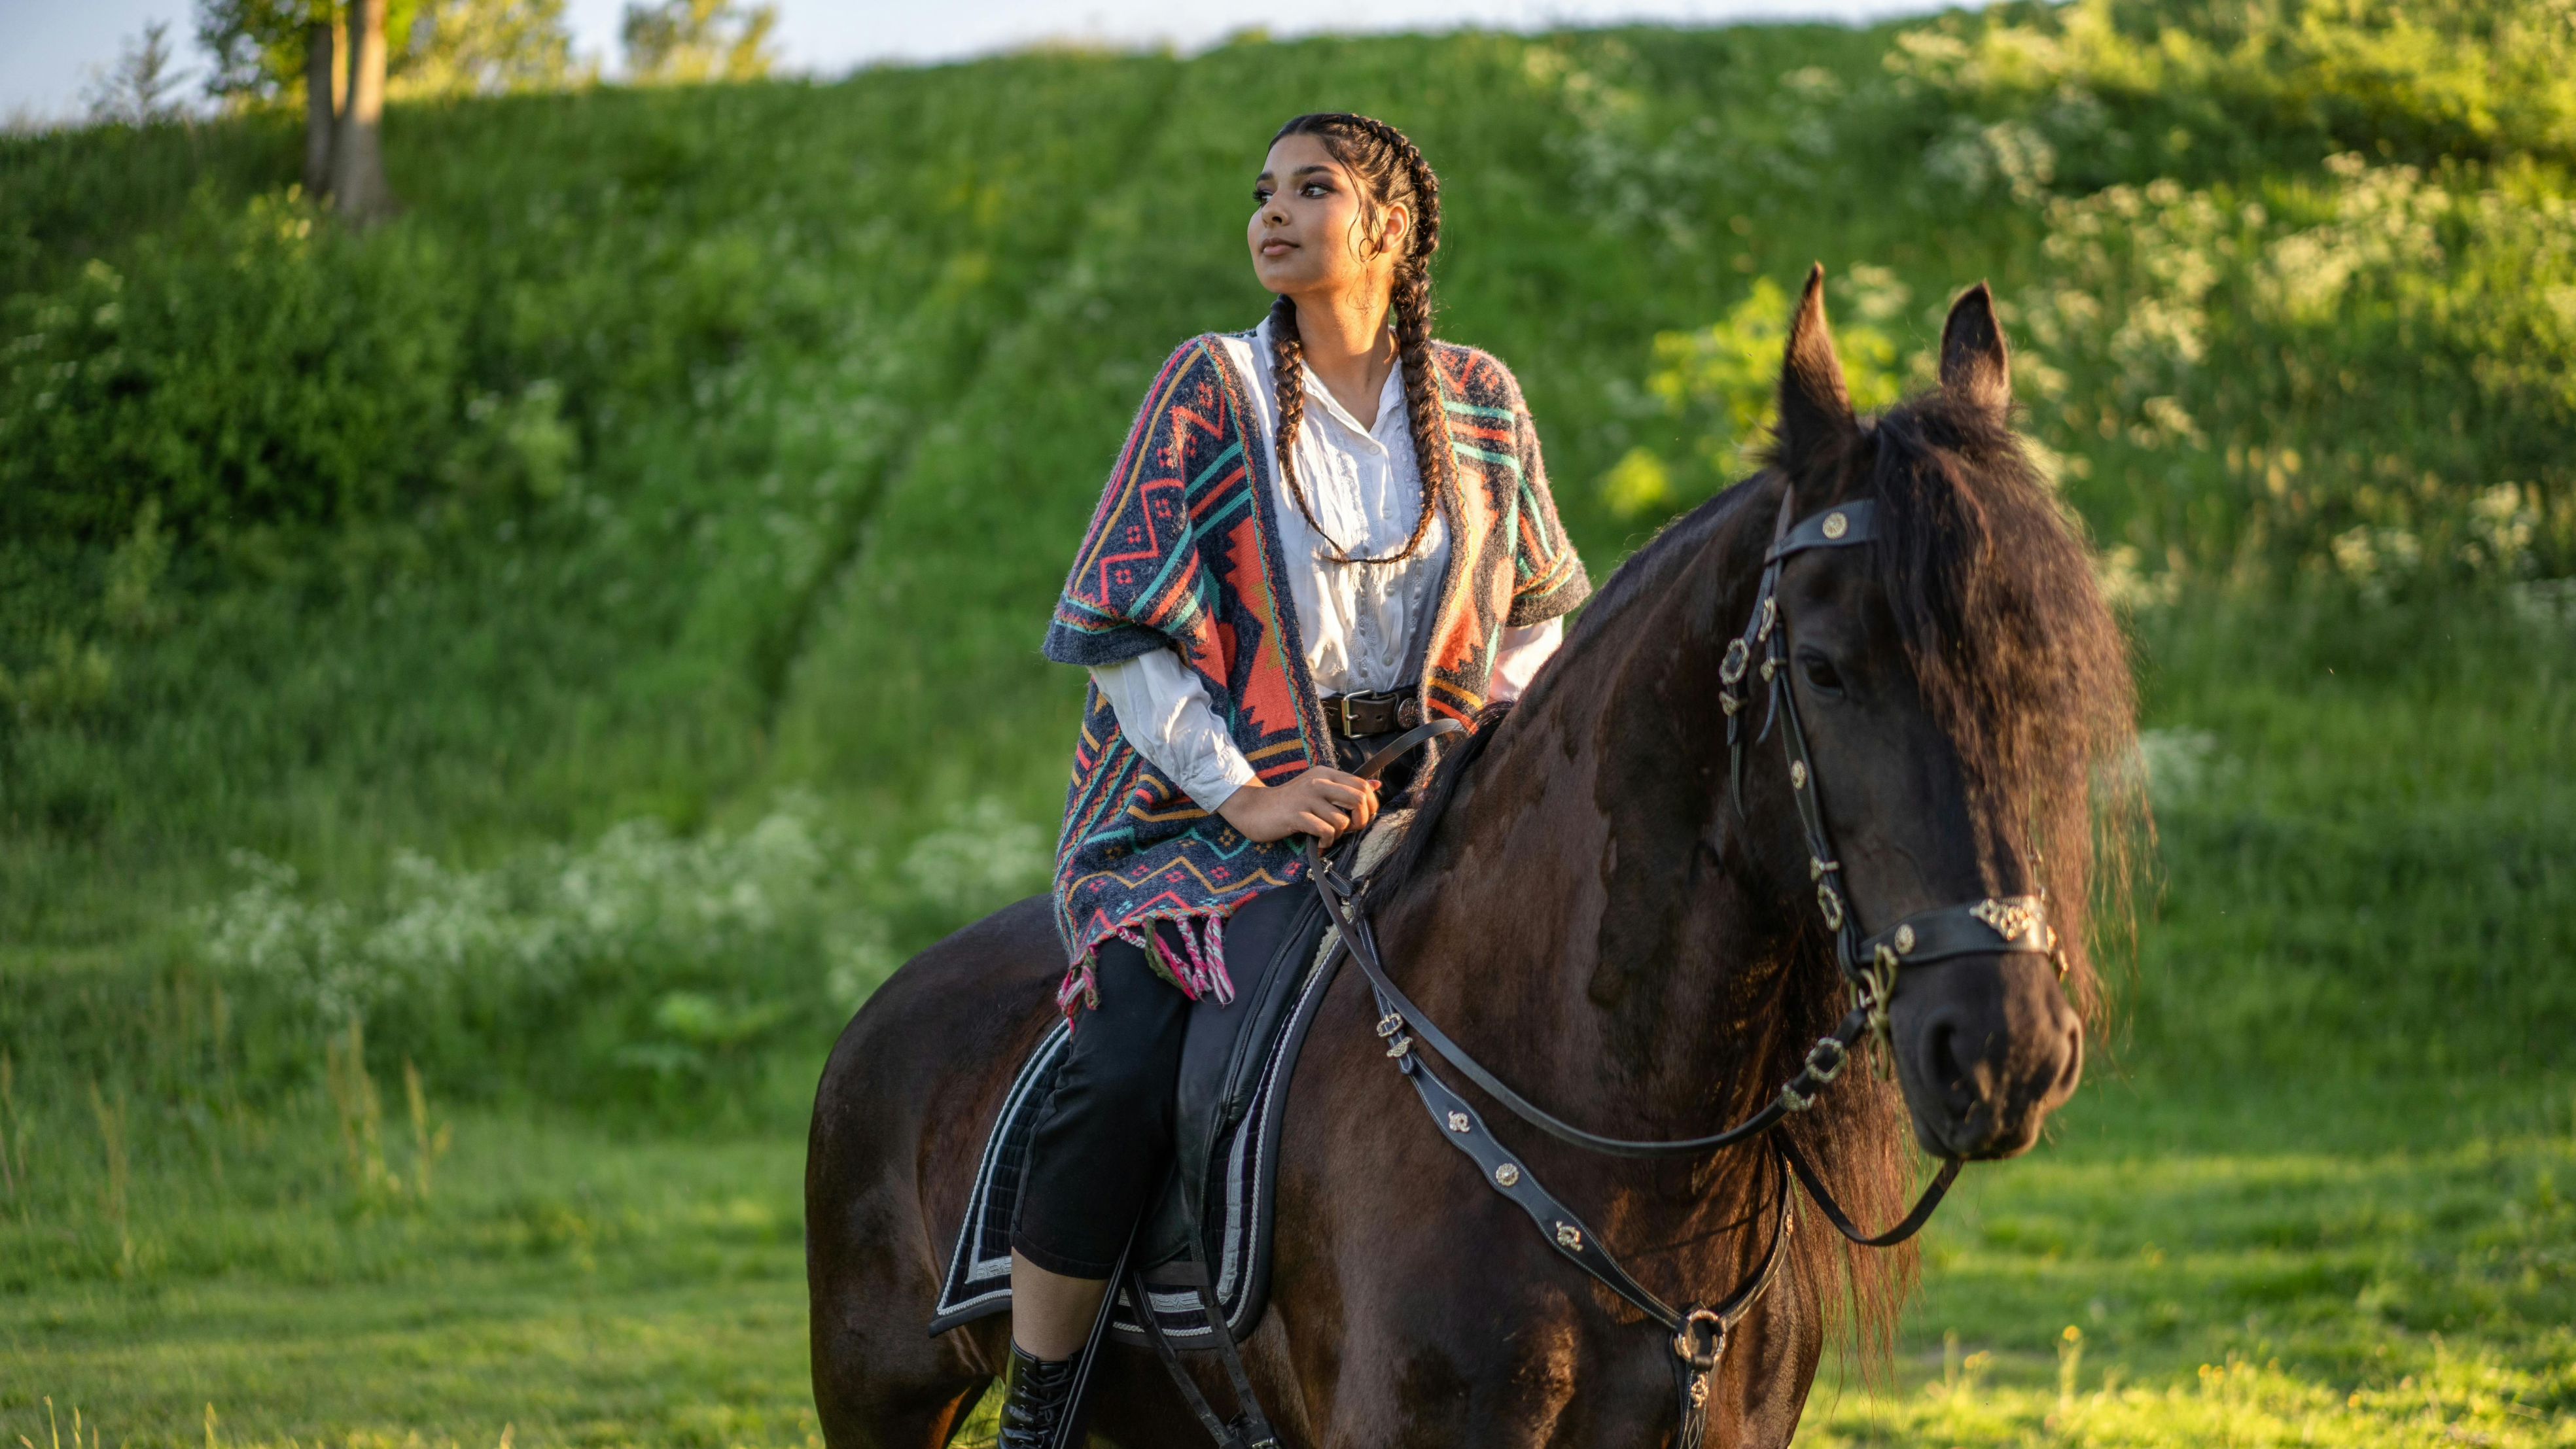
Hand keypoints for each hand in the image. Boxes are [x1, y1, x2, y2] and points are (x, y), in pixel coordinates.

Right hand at [1217, 767, 1379, 845]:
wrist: (1255, 808)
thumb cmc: (1290, 802)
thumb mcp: (1318, 788)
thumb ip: (1345, 787)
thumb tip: (1377, 784)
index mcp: (1325, 774)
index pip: (1362, 785)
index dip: (1370, 805)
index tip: (1361, 818)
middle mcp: (1318, 782)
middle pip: (1358, 799)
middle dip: (1360, 820)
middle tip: (1349, 829)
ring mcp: (1306, 798)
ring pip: (1341, 820)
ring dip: (1339, 835)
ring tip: (1327, 835)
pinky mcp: (1296, 815)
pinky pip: (1325, 831)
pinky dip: (1326, 841)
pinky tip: (1319, 841)